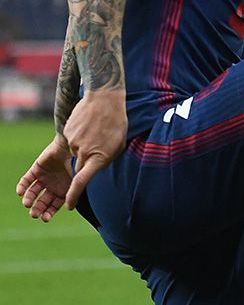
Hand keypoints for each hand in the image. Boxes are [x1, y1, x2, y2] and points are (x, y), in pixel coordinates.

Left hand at [16, 135, 73, 221]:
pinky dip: (22, 186)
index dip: (49, 212)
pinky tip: (21, 192)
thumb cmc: (81, 163)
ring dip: (29, 198)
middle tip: (34, 214)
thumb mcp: (81, 180)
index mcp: (65, 190)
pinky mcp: (36, 169)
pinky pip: (27, 180)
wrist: (75, 146)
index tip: (45, 218)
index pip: (54, 205)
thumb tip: (70, 207)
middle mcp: (54, 186)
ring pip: (33, 192)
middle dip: (38, 208)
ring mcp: (45, 177)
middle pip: (42, 201)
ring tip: (27, 203)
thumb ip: (76, 193)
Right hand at [61, 89, 127, 210]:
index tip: (68, 205)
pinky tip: (89, 125)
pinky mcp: (66, 133)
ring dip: (84, 148)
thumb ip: (103, 161)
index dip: (73, 195)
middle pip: (78, 169)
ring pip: (75, 154)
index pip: (81, 182)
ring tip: (97, 132)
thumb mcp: (117, 146)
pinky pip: (72, 142)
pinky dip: (79, 137)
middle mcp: (83, 152)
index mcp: (98, 157)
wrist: (104, 99)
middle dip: (84, 166)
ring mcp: (73, 142)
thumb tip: (92, 170)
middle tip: (95, 151)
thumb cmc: (116, 124)